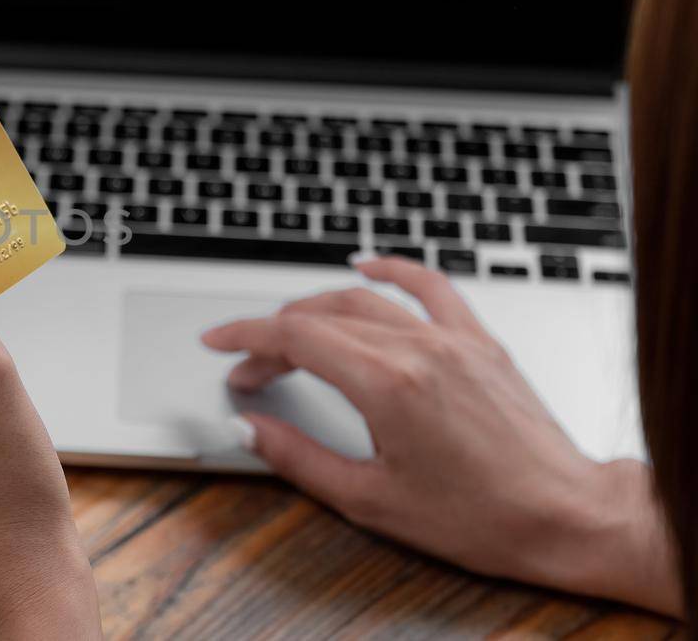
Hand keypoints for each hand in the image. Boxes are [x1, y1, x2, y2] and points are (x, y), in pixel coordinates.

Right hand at [202, 256, 681, 615]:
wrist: (565, 517)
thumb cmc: (481, 518)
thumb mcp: (370, 499)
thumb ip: (299, 457)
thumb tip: (249, 428)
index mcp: (388, 385)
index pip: (295, 338)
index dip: (247, 338)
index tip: (220, 347)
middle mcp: (421, 350)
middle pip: (322, 319)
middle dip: (274, 337)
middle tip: (250, 368)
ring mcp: (454, 339)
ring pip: (366, 301)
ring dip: (315, 310)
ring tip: (288, 332)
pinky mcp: (481, 343)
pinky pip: (431, 288)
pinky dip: (394, 272)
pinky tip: (367, 267)